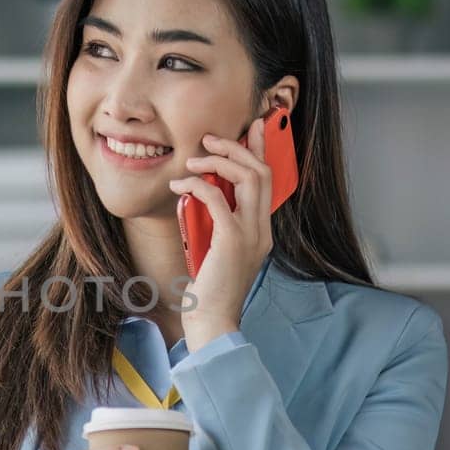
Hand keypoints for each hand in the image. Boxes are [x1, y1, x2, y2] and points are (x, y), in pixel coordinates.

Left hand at [168, 113, 276, 349]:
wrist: (211, 321)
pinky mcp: (231, 240)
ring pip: (248, 178)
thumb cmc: (208, 290)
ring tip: (193, 159)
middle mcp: (262, 230)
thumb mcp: (216, 252)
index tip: (251, 128)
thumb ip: (216, 226)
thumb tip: (199, 198)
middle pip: (261, 172)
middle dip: (237, 148)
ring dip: (219, 161)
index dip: (261, 150)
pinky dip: (199, 184)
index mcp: (261, 231)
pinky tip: (181, 184)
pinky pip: (218, 198)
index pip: (267, 181)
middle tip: (210, 139)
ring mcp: (251, 235)